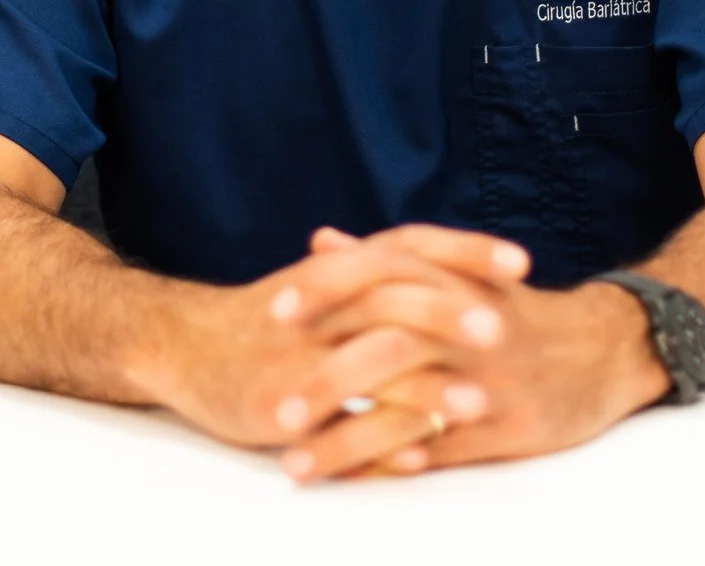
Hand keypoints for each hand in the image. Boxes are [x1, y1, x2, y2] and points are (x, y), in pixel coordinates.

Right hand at [132, 228, 531, 453]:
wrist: (181, 345)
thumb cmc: (264, 318)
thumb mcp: (320, 285)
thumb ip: (379, 271)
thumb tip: (448, 261)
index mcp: (336, 268)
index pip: (410, 245)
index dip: (465, 252)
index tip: (523, 262)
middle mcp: (321, 304)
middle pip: (393, 295)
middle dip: (450, 311)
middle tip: (506, 330)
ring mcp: (301, 355)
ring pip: (369, 359)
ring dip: (426, 382)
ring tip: (478, 401)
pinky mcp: (283, 405)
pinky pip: (340, 423)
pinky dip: (381, 439)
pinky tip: (420, 458)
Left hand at [276, 226, 672, 481]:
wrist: (606, 347)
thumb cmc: (514, 312)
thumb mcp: (458, 274)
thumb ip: (386, 260)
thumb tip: (321, 241)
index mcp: (452, 280)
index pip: (379, 274)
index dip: (325, 291)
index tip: (272, 313)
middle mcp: (471, 327)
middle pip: (387, 350)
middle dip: (326, 384)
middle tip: (273, 413)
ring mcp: (493, 379)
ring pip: (411, 411)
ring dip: (349, 441)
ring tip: (298, 465)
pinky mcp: (515, 426)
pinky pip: (449, 450)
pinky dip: (402, 463)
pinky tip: (359, 478)